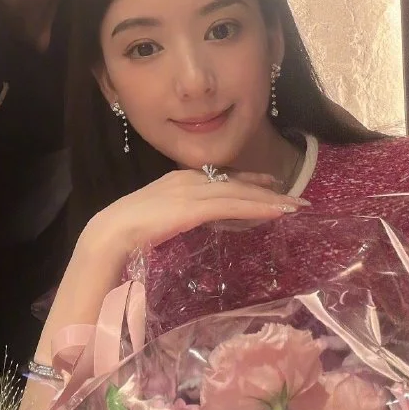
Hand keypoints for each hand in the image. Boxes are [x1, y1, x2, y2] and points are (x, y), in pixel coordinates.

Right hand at [88, 168, 307, 258]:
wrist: (112, 231)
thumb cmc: (129, 231)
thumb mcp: (160, 217)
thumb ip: (179, 214)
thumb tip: (193, 222)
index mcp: (180, 179)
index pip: (222, 178)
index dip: (249, 182)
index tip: (270, 186)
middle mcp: (190, 179)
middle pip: (236, 183)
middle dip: (268, 190)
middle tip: (295, 197)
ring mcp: (193, 191)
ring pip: (240, 193)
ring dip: (271, 200)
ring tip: (296, 206)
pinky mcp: (196, 206)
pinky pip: (234, 205)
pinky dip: (258, 207)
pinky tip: (278, 212)